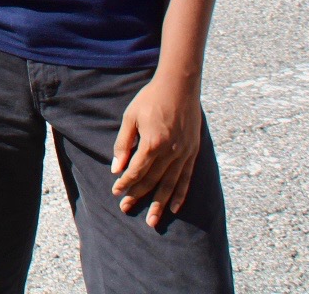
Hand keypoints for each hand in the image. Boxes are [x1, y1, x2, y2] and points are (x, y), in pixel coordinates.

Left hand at [111, 74, 203, 227]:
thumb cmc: (150, 99)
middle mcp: (170, 152)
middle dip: (138, 197)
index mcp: (152, 143)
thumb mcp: (130, 118)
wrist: (179, 87)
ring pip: (170, 185)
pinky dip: (180, 194)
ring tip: (152, 221)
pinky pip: (186, 178)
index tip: (116, 192)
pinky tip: (173, 207)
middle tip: (126, 209)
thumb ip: (123, 144)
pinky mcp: (192, 152)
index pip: (136, 171)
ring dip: (160, 204)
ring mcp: (184, 154)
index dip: (125, 183)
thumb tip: (116, 168)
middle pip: (152, 181)